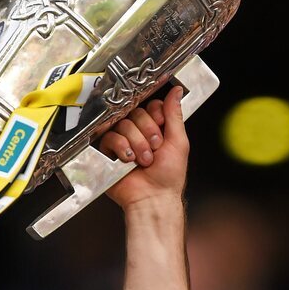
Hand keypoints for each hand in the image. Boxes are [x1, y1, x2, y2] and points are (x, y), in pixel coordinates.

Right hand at [102, 86, 188, 209]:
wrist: (154, 197)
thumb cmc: (169, 177)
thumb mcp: (179, 142)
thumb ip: (175, 114)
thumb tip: (177, 91)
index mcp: (156, 128)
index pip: (151, 105)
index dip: (156, 116)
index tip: (162, 130)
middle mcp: (139, 132)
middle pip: (136, 113)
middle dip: (148, 133)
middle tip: (155, 149)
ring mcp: (124, 141)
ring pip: (123, 124)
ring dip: (137, 144)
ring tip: (144, 160)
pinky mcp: (109, 151)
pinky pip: (110, 137)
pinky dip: (121, 148)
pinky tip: (129, 161)